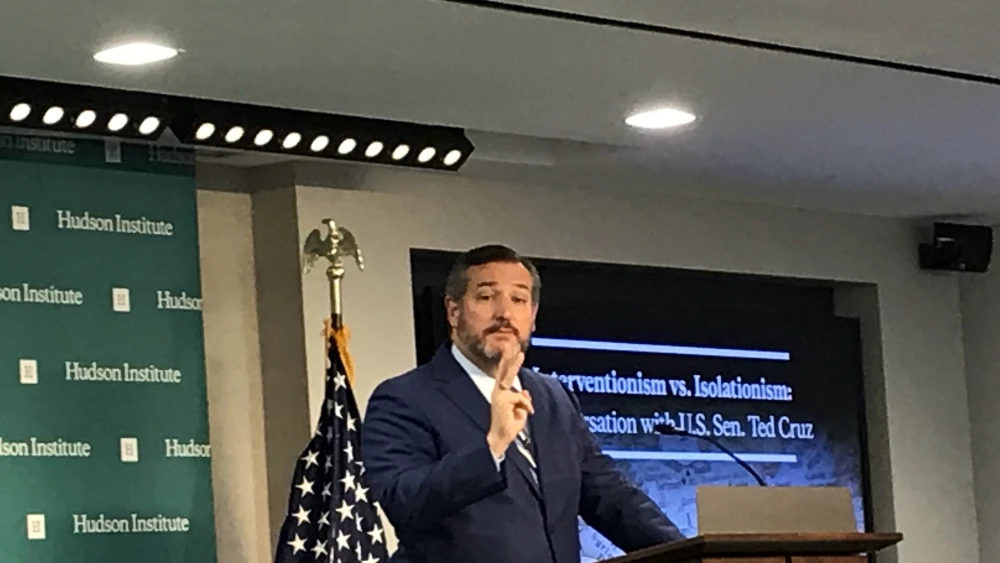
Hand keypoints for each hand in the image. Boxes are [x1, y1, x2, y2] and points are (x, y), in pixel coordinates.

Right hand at [486, 341, 532, 457]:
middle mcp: (498, 392)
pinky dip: (526, 406)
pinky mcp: (502, 399)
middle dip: (508, 357)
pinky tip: (527, 413)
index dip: (509, 363)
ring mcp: (498, 394)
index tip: (513, 351)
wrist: (501, 438)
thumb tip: (525, 392)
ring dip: (518, 381)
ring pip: (512, 380)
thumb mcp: (520, 411)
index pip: (505, 375)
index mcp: (501, 394)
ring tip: (519, 372)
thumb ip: (522, 400)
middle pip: (504, 371)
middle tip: (512, 344)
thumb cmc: (509, 426)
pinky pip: (521, 398)